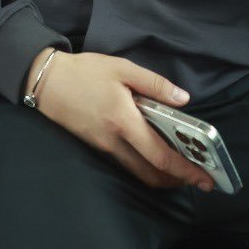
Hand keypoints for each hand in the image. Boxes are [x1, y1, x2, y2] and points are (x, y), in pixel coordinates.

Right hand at [27, 48, 214, 191]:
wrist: (45, 82)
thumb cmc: (84, 72)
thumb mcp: (122, 68)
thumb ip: (154, 84)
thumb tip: (183, 98)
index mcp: (123, 121)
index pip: (159, 155)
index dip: (184, 170)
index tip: (204, 178)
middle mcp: (113, 141)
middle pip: (150, 173)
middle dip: (177, 180)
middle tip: (199, 178)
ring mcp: (103, 147)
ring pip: (137, 172)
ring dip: (161, 175)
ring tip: (182, 168)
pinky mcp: (96, 147)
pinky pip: (125, 164)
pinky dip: (145, 166)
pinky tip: (155, 156)